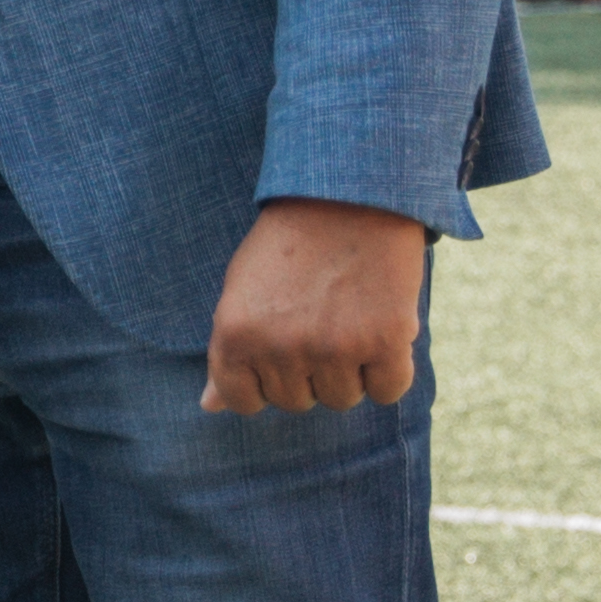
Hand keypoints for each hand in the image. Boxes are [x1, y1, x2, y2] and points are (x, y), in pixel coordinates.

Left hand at [202, 197, 432, 414]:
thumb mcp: (242, 290)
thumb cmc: (290, 244)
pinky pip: (387, 390)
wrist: (351, 194)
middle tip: (320, 318)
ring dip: (351, 370)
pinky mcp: (385, 341)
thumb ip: (228, 352)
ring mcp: (333, 347)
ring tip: (350, 317)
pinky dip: (390, 369)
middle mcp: (280, 347)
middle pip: (297, 402)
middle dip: (309, 371)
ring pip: (342, 399)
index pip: (245, 401)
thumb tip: (210, 407)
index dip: (266, 380)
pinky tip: (384, 328)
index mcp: (235, 335)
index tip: (281, 348)